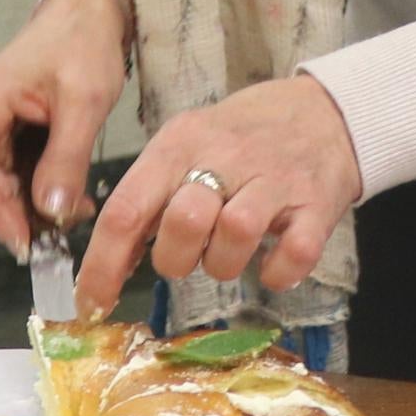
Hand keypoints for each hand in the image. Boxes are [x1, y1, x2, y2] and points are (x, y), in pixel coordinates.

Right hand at [0, 0, 130, 244]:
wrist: (86, 16)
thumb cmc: (82, 44)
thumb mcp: (85, 100)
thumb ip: (66, 157)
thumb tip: (50, 212)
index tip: (25, 242)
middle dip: (15, 216)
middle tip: (59, 237)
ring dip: (28, 210)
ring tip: (72, 214)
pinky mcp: (1, 136)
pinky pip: (9, 176)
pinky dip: (35, 195)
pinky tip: (68, 201)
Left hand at [75, 75, 364, 314]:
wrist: (324, 111)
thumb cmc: (241, 138)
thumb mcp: (186, 146)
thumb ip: (150, 197)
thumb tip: (108, 266)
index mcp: (179, 144)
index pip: (126, 209)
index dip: (103, 266)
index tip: (91, 304)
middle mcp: (224, 156)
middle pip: (181, 222)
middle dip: (176, 259)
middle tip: (190, 255)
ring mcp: (275, 179)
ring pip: (236, 233)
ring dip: (224, 264)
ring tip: (230, 254)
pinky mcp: (317, 203)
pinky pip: (294, 253)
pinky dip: (277, 273)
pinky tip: (272, 265)